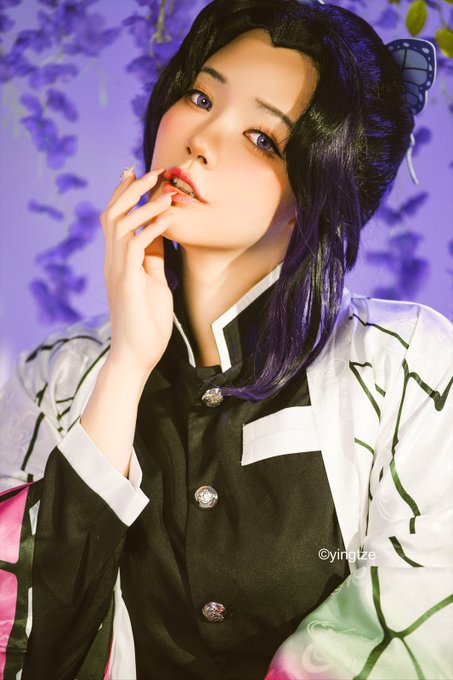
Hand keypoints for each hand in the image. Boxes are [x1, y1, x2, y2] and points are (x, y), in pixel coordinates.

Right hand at [100, 168, 175, 375]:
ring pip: (120, 224)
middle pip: (111, 213)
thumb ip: (152, 258)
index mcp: (118, 261)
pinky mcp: (126, 282)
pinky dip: (151, 228)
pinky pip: (135, 246)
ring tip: (165, 190)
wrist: (136, 355)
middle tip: (152, 171)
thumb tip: (160, 234)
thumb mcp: (153, 282)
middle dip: (131, 189)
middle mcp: (112, 262)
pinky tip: (168, 217)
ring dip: (143, 204)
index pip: (115, 219)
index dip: (125, 194)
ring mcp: (117, 271)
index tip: (139, 173)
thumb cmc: (146, 323)